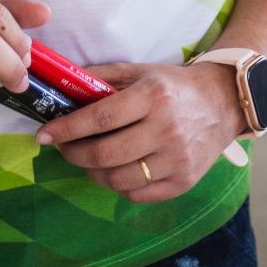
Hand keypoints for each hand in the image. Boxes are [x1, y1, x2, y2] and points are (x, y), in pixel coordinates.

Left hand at [33, 60, 245, 202]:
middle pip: (106, 154)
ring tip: (86, 159)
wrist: (222, 103)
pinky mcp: (183, 182)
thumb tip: (63, 85)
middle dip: (74, 154)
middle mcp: (166, 129)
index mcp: (152, 96)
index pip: (100, 117)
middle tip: (61, 148)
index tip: (44, 134)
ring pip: (119, 180)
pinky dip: (117, 186)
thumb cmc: (173, 86)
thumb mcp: (140, 71)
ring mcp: (176, 160)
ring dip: (92, 173)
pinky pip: (138, 195)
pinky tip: (113, 171)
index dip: (67, 128)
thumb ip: (102, 77)